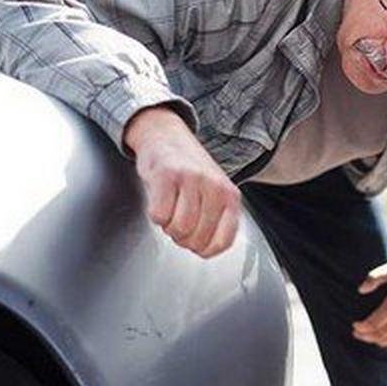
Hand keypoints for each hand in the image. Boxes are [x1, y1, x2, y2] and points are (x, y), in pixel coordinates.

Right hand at [124, 106, 241, 257]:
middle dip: (183, 239)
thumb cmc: (190, 169)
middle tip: (179, 225)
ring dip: (169, 228)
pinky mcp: (166, 176)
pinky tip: (160, 203)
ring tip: (170, 213)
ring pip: (179, 229)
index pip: (223, 241)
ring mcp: (191, 180)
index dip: (205, 250)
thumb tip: (207, 250)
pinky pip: (159, 216)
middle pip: (197, 238)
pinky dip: (156, 217)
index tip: (197, 244)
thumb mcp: (215, 192)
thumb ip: (217, 219)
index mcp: (230, 195)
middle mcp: (214, 186)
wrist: (166, 135)